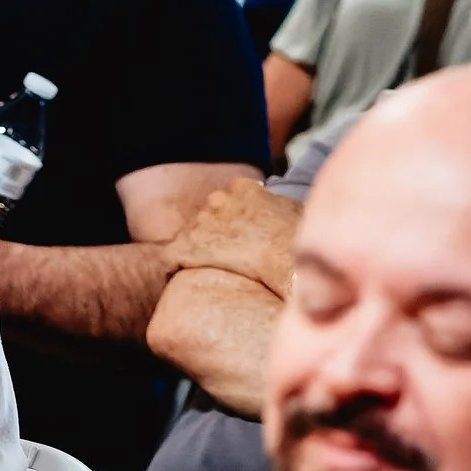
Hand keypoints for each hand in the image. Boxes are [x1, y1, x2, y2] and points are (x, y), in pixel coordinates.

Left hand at [159, 179, 301, 294]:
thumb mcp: (299, 215)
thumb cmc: (301, 246)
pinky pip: (169, 258)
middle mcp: (218, 200)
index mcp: (244, 189)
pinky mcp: (186, 246)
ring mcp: (200, 222)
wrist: (290, 267)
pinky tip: (180, 281)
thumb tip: (287, 214)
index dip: (231, 223)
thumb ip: (284, 208)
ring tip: (206, 273)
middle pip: (208, 217)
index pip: (229, 201)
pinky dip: (173, 268)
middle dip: (214, 236)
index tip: (237, 240)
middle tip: (225, 259)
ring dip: (197, 253)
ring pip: (190, 237)